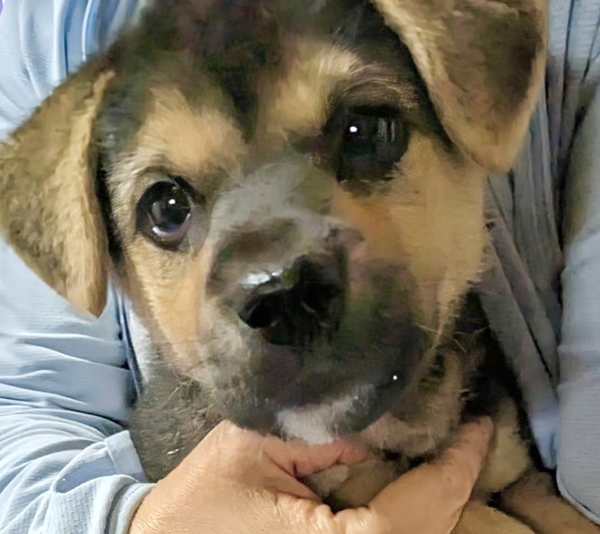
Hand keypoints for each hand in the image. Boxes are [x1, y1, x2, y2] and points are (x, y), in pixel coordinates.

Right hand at [129, 417, 492, 533]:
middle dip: (458, 479)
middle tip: (470, 429)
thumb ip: (320, 434)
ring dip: (442, 498)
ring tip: (453, 450)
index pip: (420, 508)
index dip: (457, 463)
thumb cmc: (200, 500)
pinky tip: (418, 485)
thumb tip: (377, 421)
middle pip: (432, 531)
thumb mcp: (254, 446)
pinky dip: (416, 516)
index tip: (480, 423)